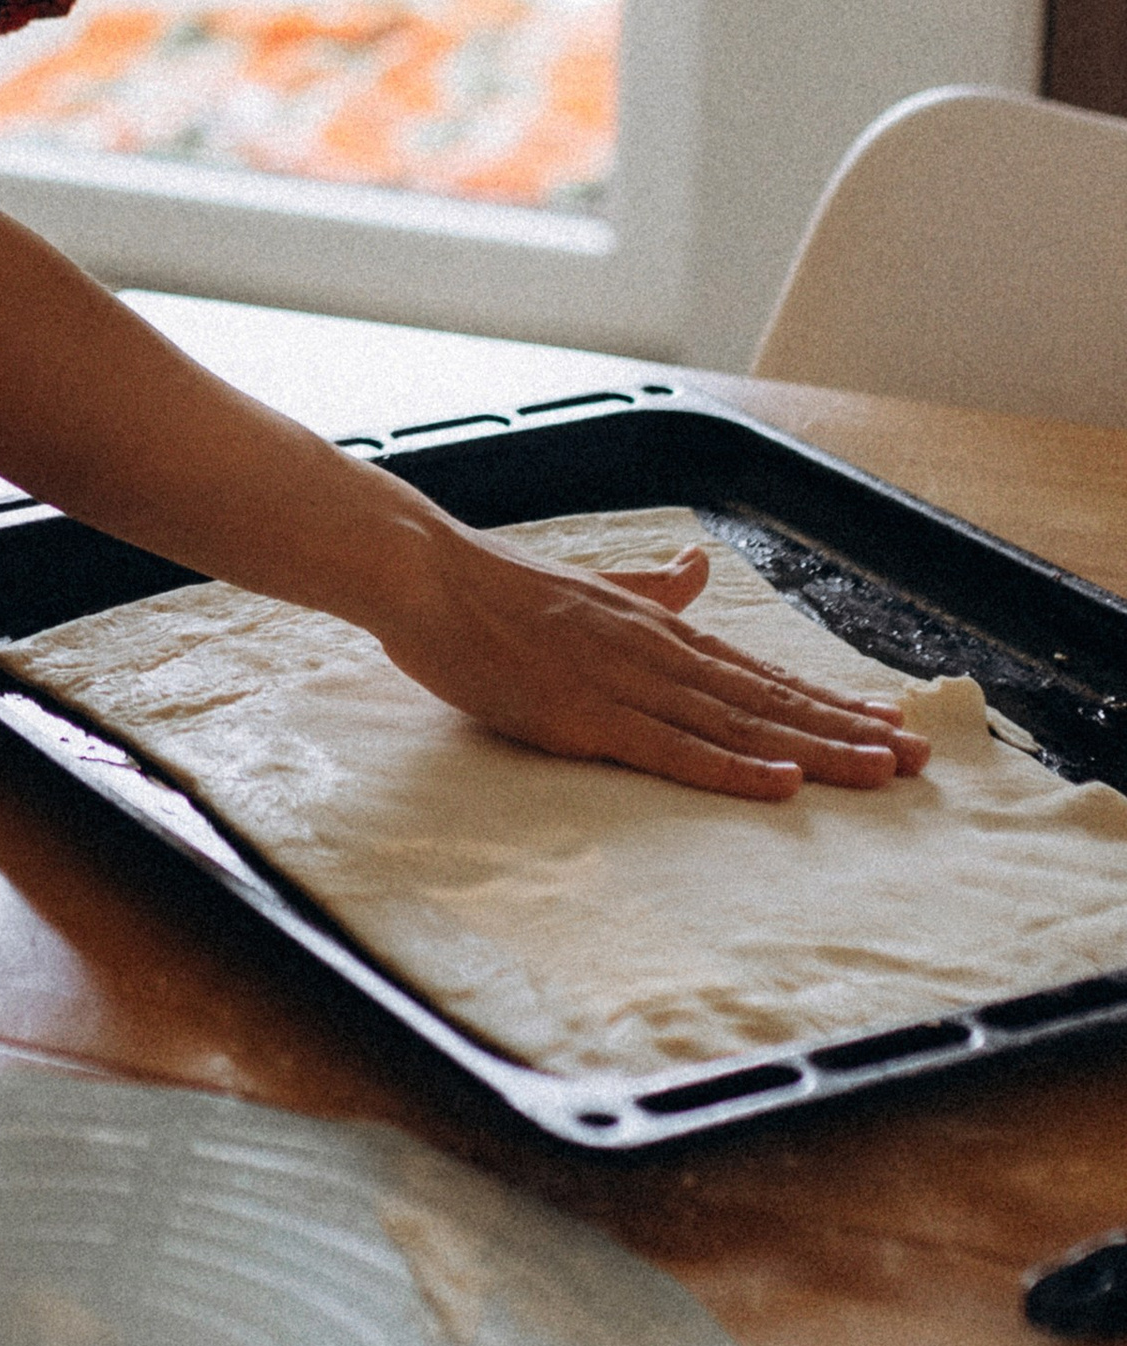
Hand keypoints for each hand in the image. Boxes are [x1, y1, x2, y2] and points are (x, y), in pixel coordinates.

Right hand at [376, 522, 929, 799]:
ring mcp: (623, 682)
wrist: (427, 575)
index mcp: (654, 627)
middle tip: (918, 759)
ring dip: (812, 749)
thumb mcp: (590, 583)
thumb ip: (652, 585)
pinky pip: (671, 749)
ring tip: (877, 771)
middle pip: (766, 699)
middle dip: (845, 730)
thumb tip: (699, 565)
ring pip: (737, 724)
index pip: (758, 670)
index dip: (826, 700)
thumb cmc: (495, 586)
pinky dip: (731, 767)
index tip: (888, 722)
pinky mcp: (585, 714)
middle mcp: (654, 652)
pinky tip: (779, 780)